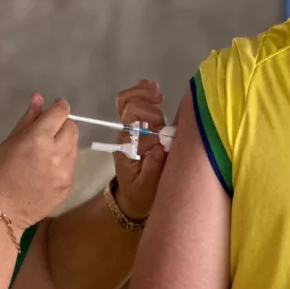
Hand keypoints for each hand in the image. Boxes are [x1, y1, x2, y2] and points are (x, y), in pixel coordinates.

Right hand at [0, 94, 78, 229]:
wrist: (1, 212)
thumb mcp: (9, 142)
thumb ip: (28, 119)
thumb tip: (39, 98)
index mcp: (38, 138)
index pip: (61, 113)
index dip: (59, 106)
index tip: (55, 108)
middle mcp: (56, 153)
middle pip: (72, 128)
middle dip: (63, 124)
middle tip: (48, 131)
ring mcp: (65, 171)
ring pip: (74, 146)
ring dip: (64, 142)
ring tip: (46, 151)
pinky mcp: (68, 185)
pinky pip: (72, 164)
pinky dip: (63, 160)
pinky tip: (47, 168)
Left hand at [113, 80, 167, 218]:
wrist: (134, 199)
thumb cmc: (140, 194)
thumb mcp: (145, 186)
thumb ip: (152, 169)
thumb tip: (160, 146)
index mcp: (127, 145)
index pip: (131, 120)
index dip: (149, 118)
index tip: (162, 129)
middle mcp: (128, 134)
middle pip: (129, 105)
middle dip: (146, 103)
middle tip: (160, 100)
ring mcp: (134, 129)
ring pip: (132, 101)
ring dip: (145, 94)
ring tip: (158, 93)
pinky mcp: (142, 128)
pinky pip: (137, 104)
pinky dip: (144, 92)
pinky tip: (155, 89)